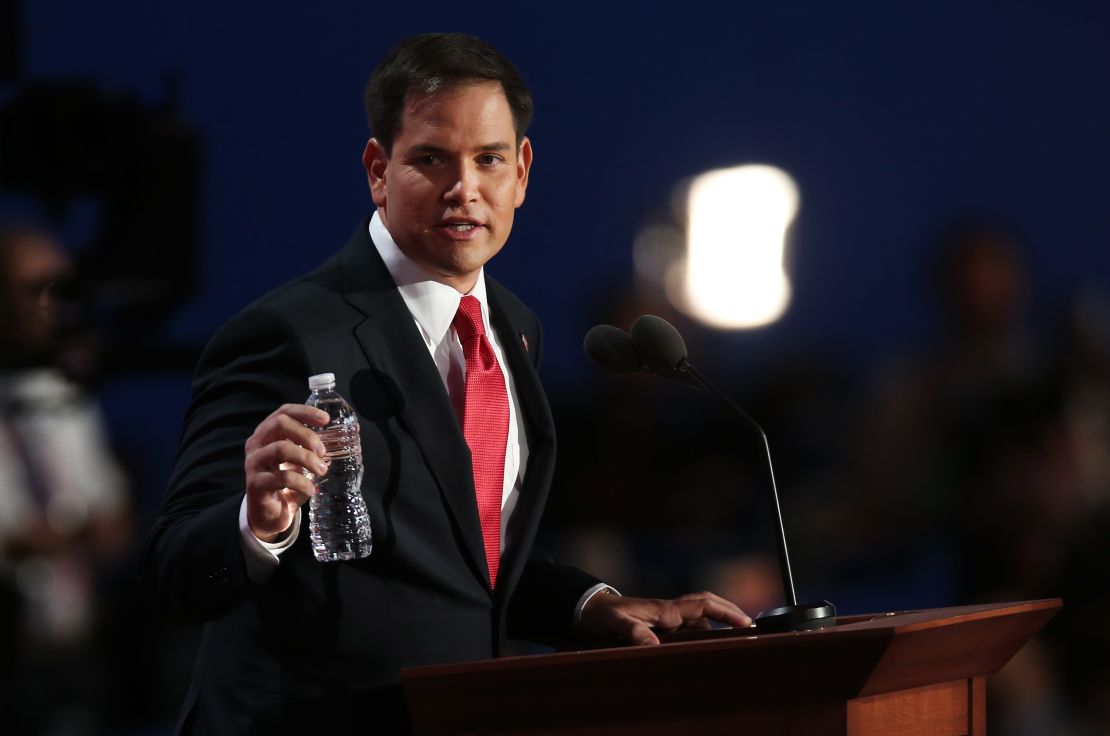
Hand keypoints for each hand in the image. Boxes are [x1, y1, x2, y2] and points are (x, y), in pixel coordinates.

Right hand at [244, 404, 329, 541]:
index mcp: (267, 434)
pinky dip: (302, 483)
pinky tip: (311, 490)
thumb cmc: (285, 483)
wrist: (269, 514)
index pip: (283, 412)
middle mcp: (256, 444)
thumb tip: (338, 441)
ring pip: (280, 448)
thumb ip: (311, 450)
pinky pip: (281, 477)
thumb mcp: (299, 463)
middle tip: (322, 451)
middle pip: (279, 424)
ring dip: (306, 458)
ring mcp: (253, 463)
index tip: (326, 419)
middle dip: (306, 434)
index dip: (304, 412)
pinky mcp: (255, 483)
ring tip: (321, 470)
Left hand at [579, 590, 751, 645]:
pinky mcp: (663, 623)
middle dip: (731, 611)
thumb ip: (632, 632)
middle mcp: (670, 610)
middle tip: (751, 625)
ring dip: (720, 621)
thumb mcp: (615, 624)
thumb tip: (653, 645)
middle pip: (708, 604)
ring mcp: (667, 616)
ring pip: (701, 615)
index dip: (725, 612)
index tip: (745, 622)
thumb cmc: (603, 615)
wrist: (590, 609)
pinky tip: (710, 643)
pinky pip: (691, 624)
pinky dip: (705, 630)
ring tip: (739, 634)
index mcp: (665, 609)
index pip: (703, 605)